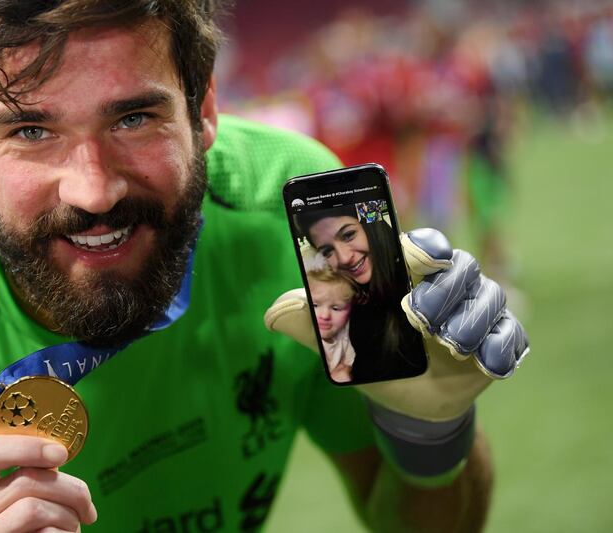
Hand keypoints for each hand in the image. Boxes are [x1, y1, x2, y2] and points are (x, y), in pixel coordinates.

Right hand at [0, 435, 96, 532]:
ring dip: (68, 517)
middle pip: (24, 480)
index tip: (61, 454)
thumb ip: (29, 482)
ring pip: (33, 507)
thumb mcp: (13, 509)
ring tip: (73, 528)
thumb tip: (58, 454)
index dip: (23, 446)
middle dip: (70, 490)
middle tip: (87, 508)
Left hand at [265, 228, 528, 421]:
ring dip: (468, 322)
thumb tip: (272, 314)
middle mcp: (448, 286)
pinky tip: (483, 363)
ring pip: (490, 299)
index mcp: (409, 275)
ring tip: (447, 346)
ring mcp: (475, 314)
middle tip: (419, 317)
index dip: (426, 245)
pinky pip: (510, 337)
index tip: (423, 256)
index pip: (425, 245)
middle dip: (443, 290)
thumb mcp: (336, 342)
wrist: (404, 401)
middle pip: (462, 268)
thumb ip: (310, 323)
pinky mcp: (497, 344)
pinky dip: (499, 348)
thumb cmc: (370, 356)